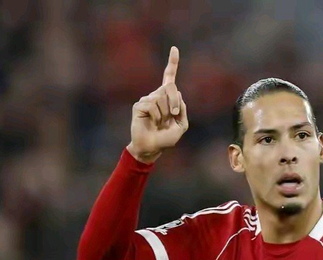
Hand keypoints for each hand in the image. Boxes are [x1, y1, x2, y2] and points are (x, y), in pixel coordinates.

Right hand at [128, 46, 188, 163]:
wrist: (152, 148)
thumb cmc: (166, 138)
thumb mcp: (181, 125)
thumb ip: (182, 109)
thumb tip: (176, 94)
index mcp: (167, 98)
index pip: (169, 77)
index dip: (172, 63)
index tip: (175, 48)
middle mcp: (157, 95)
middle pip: (170, 87)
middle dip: (174, 102)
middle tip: (172, 116)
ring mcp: (147, 99)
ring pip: (162, 97)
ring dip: (165, 113)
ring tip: (160, 122)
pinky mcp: (139, 105)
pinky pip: (152, 105)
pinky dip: (156, 116)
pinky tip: (152, 122)